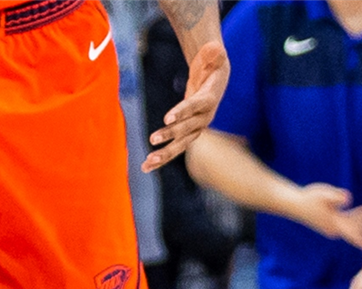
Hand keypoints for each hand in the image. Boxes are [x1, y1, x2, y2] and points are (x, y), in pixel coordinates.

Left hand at [145, 41, 228, 171]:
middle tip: (152, 138)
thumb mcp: (213, 56)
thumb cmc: (211, 65)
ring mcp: (196, 129)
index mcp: (209, 99)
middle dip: (171, 134)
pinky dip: (161, 158)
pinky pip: (174, 149)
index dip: (183, 111)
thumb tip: (214, 48)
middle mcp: (204, 118)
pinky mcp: (187, 135)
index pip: (196, 106)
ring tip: (147, 163)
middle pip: (187, 128)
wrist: (214, 81)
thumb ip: (213, 53)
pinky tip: (146, 167)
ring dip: (164, 154)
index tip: (167, 118)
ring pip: (181, 144)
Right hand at [293, 183, 361, 249]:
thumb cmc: (308, 198)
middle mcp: (336, 228)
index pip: (353, 235)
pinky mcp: (334, 220)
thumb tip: (348, 199)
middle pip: (359, 228)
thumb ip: (336, 196)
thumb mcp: (323, 194)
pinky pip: (352, 219)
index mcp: (335, 224)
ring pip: (357, 223)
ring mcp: (335, 225)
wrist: (294, 203)